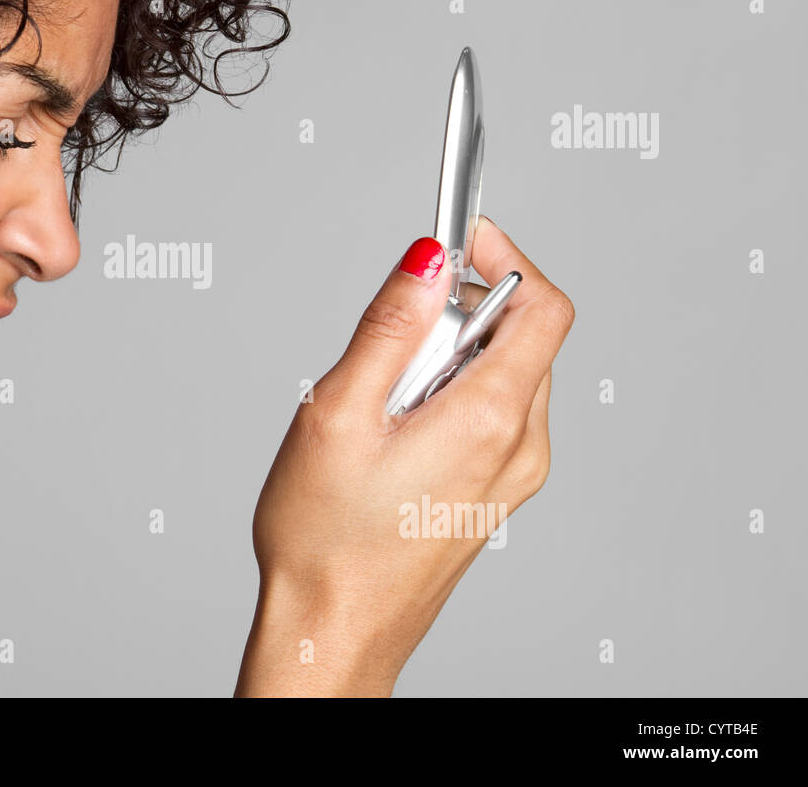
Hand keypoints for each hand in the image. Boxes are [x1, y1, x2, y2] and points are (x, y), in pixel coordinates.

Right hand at [235, 216, 574, 695]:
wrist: (334, 628)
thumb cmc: (326, 539)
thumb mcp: (338, 413)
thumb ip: (390, 327)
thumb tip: (429, 259)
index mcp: (488, 418)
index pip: (542, 304)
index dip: (505, 255)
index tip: (460, 239)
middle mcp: (519, 448)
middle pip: (522, 335)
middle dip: (460, 312)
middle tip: (390, 342)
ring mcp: (513, 477)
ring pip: (506, 375)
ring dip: (452, 356)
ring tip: (382, 400)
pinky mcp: (495, 495)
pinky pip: (494, 416)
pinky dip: (453, 395)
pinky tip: (394, 434)